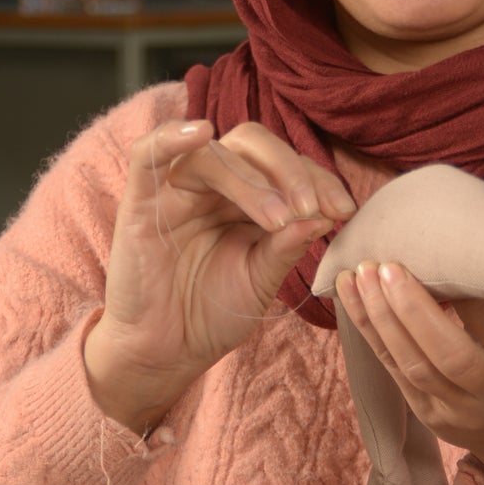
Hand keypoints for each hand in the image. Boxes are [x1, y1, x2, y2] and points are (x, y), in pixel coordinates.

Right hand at [84, 120, 354, 431]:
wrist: (167, 353)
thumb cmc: (212, 313)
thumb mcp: (262, 279)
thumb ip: (288, 246)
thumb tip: (324, 215)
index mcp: (246, 197)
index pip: (285, 165)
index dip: (318, 180)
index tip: (344, 211)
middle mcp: (212, 185)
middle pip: (253, 145)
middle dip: (291, 172)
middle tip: (311, 209)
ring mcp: (175, 190)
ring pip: (215, 155)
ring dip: (252, 180)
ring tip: (278, 218)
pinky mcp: (139, 202)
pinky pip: (146, 155)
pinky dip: (171, 137)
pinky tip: (199, 132)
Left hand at [335, 261, 483, 478]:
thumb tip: (452, 245)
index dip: (467, 292)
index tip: (442, 252)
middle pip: (451, 355)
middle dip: (412, 309)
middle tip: (385, 266)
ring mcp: (460, 411)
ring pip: (415, 366)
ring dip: (381, 319)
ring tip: (358, 276)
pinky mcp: (430, 416)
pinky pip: (395, 373)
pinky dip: (371, 333)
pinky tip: (352, 298)